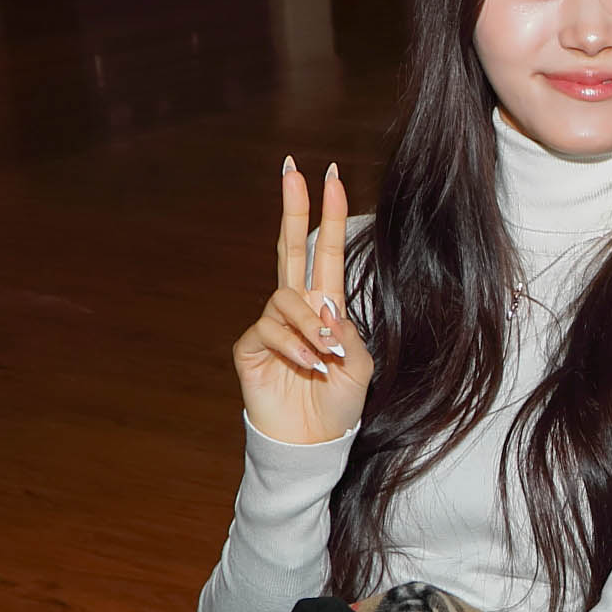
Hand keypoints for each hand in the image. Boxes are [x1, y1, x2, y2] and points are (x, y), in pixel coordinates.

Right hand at [236, 156, 374, 446]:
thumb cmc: (339, 404)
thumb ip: (346, 329)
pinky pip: (269, 330)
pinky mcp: (251, 347)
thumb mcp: (359, 365)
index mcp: (326, 307)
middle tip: (293, 170)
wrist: (314, 441)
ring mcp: (271, 326)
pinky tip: (307, 366)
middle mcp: (297, 309)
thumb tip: (322, 302)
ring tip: (326, 357)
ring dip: (310, 326)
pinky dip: (295, 348)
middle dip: (294, 209)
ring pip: (286, 299)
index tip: (332, 177)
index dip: (329, 216)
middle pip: (291, 248)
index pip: (326, 252)